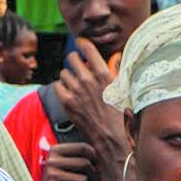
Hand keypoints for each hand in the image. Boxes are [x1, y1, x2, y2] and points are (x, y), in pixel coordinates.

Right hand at [41, 141, 100, 180]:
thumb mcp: (66, 165)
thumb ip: (80, 157)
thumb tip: (104, 153)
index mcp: (55, 150)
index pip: (83, 147)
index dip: (95, 157)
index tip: (97, 166)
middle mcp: (51, 161)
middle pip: (86, 163)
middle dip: (94, 174)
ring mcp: (51, 175)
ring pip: (84, 179)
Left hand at [53, 40, 132, 175]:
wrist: (111, 137)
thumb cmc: (120, 114)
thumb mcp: (123, 89)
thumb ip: (117, 70)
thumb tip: (115, 57)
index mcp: (103, 74)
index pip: (87, 48)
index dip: (83, 44)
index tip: (81, 44)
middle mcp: (87, 80)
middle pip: (72, 58)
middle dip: (75, 60)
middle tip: (78, 64)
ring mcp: (75, 91)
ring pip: (64, 72)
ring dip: (68, 75)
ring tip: (74, 81)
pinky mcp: (67, 102)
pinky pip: (57, 86)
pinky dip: (62, 87)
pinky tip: (68, 91)